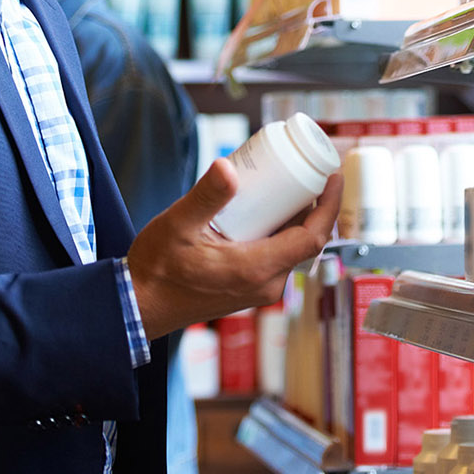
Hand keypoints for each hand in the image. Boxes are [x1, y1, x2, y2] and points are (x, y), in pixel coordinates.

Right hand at [127, 158, 341, 338]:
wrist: (139, 307)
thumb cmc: (156, 269)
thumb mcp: (178, 225)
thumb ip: (206, 196)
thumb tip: (229, 167)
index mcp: (257, 269)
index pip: (313, 238)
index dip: (330, 206)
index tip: (334, 177)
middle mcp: (265, 283)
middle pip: (306, 241)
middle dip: (313, 206)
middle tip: (308, 172)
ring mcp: (258, 289)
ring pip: (291, 249)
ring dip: (295, 219)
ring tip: (289, 186)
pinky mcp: (248, 288)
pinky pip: (277, 257)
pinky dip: (280, 232)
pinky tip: (268, 211)